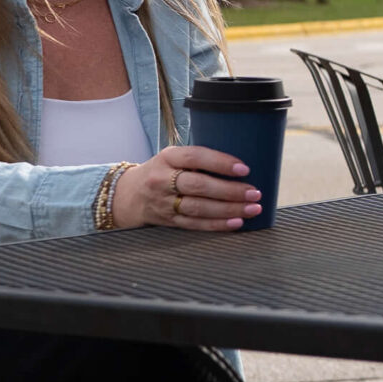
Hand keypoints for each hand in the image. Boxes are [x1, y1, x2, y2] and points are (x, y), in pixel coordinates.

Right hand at [113, 145, 260, 230]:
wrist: (128, 195)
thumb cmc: (162, 171)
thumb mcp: (173, 157)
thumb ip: (199, 159)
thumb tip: (240, 166)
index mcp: (167, 157)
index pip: (195, 157)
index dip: (220, 162)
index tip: (244, 169)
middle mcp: (162, 179)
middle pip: (199, 186)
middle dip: (230, 190)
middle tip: (254, 192)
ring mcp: (164, 202)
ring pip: (199, 208)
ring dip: (229, 209)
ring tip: (252, 208)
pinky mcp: (168, 220)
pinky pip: (195, 224)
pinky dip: (217, 224)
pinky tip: (236, 222)